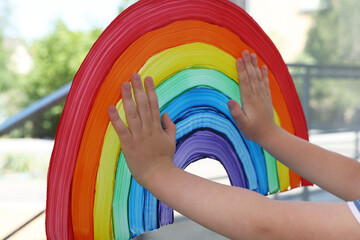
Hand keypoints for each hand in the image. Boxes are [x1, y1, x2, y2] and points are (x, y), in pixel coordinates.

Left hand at [108, 73, 176, 187]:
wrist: (158, 175)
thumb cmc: (165, 159)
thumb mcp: (171, 140)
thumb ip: (169, 126)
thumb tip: (165, 113)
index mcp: (157, 127)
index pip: (154, 104)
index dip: (151, 90)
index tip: (148, 78)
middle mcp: (148, 129)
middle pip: (143, 105)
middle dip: (138, 89)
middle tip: (134, 75)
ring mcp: (138, 136)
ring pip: (132, 113)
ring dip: (127, 98)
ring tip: (123, 85)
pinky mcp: (129, 145)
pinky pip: (121, 129)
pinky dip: (116, 118)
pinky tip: (110, 107)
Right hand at [228, 50, 277, 144]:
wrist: (269, 135)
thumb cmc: (253, 131)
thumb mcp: (241, 124)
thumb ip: (236, 113)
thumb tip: (229, 101)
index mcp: (249, 100)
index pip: (244, 81)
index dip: (241, 69)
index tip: (238, 59)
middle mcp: (257, 95)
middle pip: (252, 76)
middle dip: (248, 63)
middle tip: (245, 51)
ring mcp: (262, 96)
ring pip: (258, 77)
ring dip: (255, 65)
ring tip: (253, 54)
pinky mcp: (266, 98)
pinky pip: (265, 83)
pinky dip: (264, 74)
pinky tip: (263, 67)